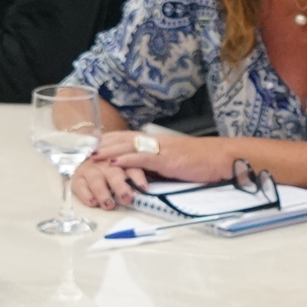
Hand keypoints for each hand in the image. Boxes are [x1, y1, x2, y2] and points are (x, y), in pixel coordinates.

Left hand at [74, 128, 216, 210]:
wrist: (222, 158)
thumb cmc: (203, 161)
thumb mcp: (176, 160)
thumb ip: (158, 162)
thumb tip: (144, 170)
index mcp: (159, 141)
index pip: (129, 136)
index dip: (110, 139)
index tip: (93, 143)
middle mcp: (157, 141)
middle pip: (124, 139)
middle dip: (103, 143)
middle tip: (84, 148)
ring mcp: (162, 149)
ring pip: (130, 146)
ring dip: (109, 151)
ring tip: (92, 155)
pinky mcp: (167, 159)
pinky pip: (143, 158)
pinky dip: (127, 159)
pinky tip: (114, 163)